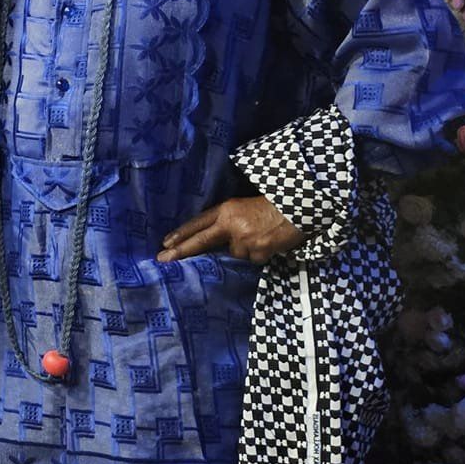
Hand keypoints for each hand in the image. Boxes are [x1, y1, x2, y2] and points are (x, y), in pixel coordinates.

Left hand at [159, 195, 306, 264]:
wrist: (301, 206)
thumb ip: (229, 221)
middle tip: (162, 259)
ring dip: (244, 248)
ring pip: (234, 252)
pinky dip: (260, 253)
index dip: (181, 233)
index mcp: (227, 209)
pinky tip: (270, 242)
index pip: (198, 223)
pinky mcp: (258, 251)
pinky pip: (253, 258)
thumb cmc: (274, 204)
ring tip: (261, 234)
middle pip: (201, 240)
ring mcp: (244, 239)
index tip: (165, 243)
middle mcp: (231, 224)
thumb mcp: (245, 206)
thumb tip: (216, 241)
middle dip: (180, 250)